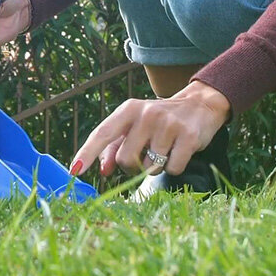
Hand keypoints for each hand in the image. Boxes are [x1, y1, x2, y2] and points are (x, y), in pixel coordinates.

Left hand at [69, 81, 230, 176]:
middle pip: (125, 160)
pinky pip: (172, 169)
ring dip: (155, 167)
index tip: (75, 171)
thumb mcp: (135, 125)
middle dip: (132, 166)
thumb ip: (115, 146)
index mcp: (128, 109)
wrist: (201, 105)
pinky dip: (174, 168)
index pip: (102, 133)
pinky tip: (179, 152)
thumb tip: (103, 170)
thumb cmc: (160, 120)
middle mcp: (146, 114)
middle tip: (145, 155)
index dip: (87, 153)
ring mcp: (168, 125)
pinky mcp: (188, 137)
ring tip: (165, 149)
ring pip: (150, 167)